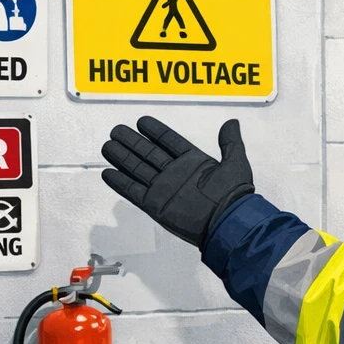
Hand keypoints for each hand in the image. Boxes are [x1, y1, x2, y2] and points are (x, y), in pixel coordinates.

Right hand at [101, 116, 253, 247]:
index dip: (156, 131)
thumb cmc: (233, 195)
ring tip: (108, 145)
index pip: (169, 142)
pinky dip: (120, 182)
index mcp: (193, 162)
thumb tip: (232, 123)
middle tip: (116, 130)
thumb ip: (230, 142)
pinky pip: (133, 191)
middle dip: (132, 141)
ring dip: (122, 157)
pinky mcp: (155, 205)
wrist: (227, 223)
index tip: (142, 121)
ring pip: (137, 169)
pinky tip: (108, 172)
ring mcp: (163, 189)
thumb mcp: (236, 163)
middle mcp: (175, 173)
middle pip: (148, 153)